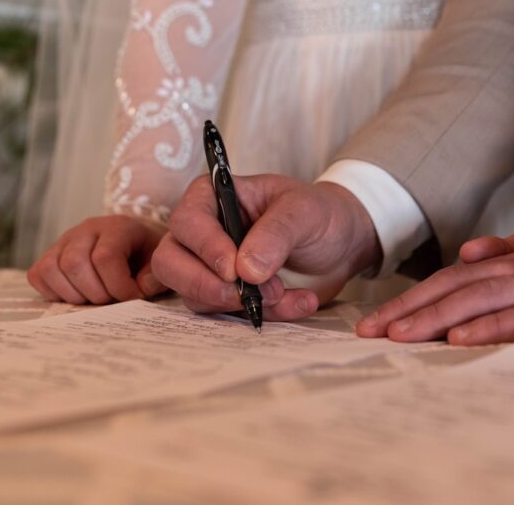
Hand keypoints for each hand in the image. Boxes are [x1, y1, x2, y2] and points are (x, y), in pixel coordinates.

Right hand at [27, 215, 167, 303]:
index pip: (105, 257)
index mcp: (117, 227)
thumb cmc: (147, 255)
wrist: (135, 243)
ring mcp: (64, 241)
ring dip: (75, 295)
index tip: (134, 297)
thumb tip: (139, 289)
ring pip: (52, 269)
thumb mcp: (159, 262)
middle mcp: (86, 229)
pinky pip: (38, 275)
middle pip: (74, 263)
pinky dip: (54, 292)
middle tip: (113, 299)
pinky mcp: (49, 255)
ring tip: (96, 298)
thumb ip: (155, 276)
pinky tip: (78, 295)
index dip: (119, 286)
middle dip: (96, 293)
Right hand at [151, 174, 381, 320]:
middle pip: (170, 263)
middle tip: (244, 296)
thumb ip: (275, 234)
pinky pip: (228, 315)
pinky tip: (299, 302)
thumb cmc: (318, 213)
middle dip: (205, 285)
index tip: (235, 270)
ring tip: (285, 294)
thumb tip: (246, 270)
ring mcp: (211, 267)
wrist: (342, 243)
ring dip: (239, 304)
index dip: (205, 248)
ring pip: (194, 296)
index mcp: (212, 197)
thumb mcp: (303, 212)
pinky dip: (264, 316)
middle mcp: (203, 233)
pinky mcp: (228, 296)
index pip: (187, 222)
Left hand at [357, 250, 513, 344]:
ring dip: (438, 318)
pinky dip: (491, 327)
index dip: (410, 301)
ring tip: (400, 338)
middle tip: (367, 333)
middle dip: (408, 310)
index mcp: (511, 263)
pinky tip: (461, 340)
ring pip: (481, 297)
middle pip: (453, 287)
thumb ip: (508, 271)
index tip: (372, 325)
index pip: (449, 282)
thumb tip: (465, 261)